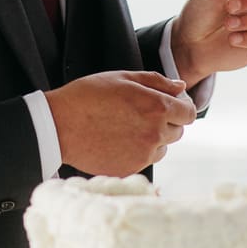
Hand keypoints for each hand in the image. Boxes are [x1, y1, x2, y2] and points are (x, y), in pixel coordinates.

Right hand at [45, 70, 197, 175]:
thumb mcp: (122, 78)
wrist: (58, 126)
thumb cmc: (88, 96)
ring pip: (162, 147)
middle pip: (178, 131)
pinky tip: (117, 140)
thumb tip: (180, 87)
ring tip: (126, 127)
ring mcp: (143, 155)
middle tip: (140, 113)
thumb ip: (157, 82)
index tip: (168, 104)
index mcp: (157, 108)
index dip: (180, 106)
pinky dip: (137, 152)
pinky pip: (144, 160)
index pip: (188, 112)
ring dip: (153, 138)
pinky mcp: (131, 169)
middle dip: (166, 121)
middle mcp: (155, 133)